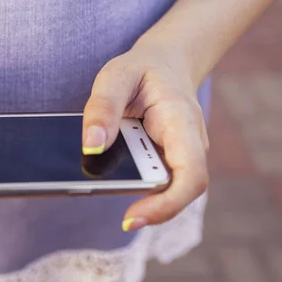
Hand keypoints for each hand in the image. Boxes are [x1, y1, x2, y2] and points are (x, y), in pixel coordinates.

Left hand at [82, 42, 208, 231]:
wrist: (165, 63)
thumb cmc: (142, 69)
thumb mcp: (116, 75)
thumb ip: (103, 108)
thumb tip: (91, 147)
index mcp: (182, 122)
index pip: (190, 175)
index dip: (166, 204)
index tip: (131, 218)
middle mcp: (189, 145)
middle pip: (178, 190)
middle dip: (149, 206)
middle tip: (111, 209)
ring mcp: (180, 156)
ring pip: (166, 188)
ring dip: (136, 192)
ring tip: (98, 186)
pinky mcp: (166, 160)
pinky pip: (154, 179)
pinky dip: (132, 182)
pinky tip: (104, 177)